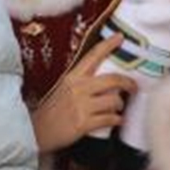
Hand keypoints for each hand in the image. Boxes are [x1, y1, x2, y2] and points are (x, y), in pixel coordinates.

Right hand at [31, 34, 134, 152]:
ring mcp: (81, 106)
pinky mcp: (84, 123)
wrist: (36, 132)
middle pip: (113, 79)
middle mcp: (78, 88)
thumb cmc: (52, 111)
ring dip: (120, 106)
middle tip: (133, 87)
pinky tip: (115, 121)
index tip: (120, 38)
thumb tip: (106, 80)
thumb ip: (82, 81)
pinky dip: (117, 120)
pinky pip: (110, 119)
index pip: (93, 55)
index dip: (108, 45)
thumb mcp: (64, 89)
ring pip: (114, 100)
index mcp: (72, 77)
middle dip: (128, 83)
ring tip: (116, 109)